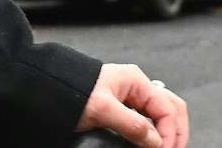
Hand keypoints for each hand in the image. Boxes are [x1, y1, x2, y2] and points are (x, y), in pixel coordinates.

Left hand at [74, 63, 189, 147]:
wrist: (46, 88)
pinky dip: (154, 131)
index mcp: (136, 81)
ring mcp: (130, 95)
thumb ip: (133, 125)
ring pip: (160, 114)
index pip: (168, 109)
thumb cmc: (71, 90)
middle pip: (171, 108)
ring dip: (167, 132)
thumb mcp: (103, 109)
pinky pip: (146, 119)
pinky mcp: (121, 106)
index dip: (171, 133)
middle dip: (176, 131)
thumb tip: (156, 142)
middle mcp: (136, 86)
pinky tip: (150, 142)